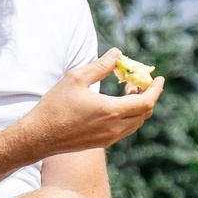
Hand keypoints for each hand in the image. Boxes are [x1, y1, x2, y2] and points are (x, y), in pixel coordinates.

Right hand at [18, 49, 161, 156]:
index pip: (146, 102)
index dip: (156, 90)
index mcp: (111, 110)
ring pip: (136, 123)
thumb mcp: (76, 78)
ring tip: (126, 92)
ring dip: (138, 107)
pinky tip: (115, 106)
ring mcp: (109, 138)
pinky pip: (125, 130)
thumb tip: (117, 54)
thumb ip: (100, 66)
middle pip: (145, 113)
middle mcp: (114, 127)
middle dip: (147, 96)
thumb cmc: (55, 106)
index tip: (159, 78)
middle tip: (137, 83)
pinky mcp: (102, 143)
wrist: (39, 136)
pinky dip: (128, 117)